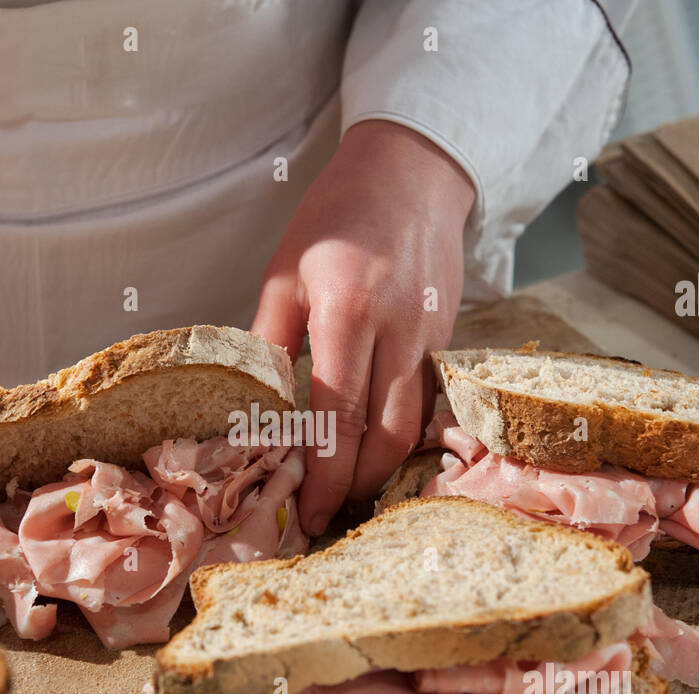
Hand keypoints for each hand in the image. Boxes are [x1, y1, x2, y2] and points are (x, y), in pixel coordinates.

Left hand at [252, 120, 474, 534]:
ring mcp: (431, 338)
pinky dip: (405, 438)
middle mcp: (398, 332)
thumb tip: (251, 408)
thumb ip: (268, 341)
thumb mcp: (286, 271)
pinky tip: (379, 455)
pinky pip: (428, 403)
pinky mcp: (447, 340)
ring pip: (415, 427)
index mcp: (349, 313)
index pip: (339, 415)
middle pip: (386, 436)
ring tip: (348, 494)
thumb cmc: (337, 216)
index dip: (323, 473)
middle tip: (326, 514)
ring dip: (382, 471)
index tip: (308, 511)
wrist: (412, 172)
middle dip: (354, 486)